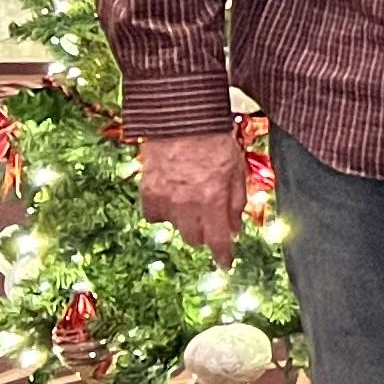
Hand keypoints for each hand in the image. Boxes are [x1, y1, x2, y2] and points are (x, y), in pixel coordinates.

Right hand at [139, 131, 245, 257]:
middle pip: (195, 238)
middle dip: (207, 234)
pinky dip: (164, 212)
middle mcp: (187, 205)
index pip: (218, 241)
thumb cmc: (214, 139)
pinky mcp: (147, 191)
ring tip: (193, 200)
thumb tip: (234, 230)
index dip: (222, 256)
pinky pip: (154, 215)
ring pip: (175, 228)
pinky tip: (172, 199)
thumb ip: (236, 203)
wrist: (181, 118)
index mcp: (213, 200)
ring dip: (187, 222)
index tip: (225, 264)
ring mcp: (164, 199)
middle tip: (212, 221)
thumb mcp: (237, 170)